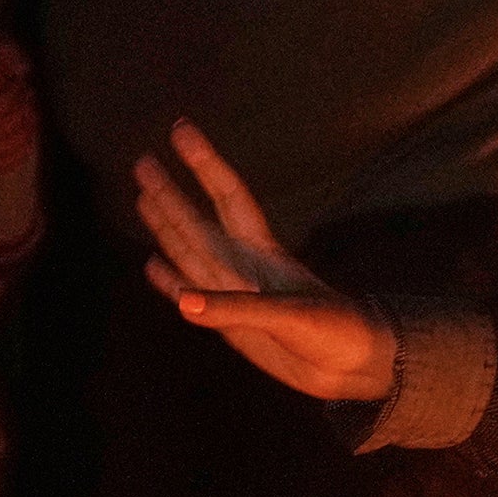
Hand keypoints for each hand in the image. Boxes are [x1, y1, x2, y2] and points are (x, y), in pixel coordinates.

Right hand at [133, 120, 399, 400]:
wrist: (356, 367)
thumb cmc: (336, 331)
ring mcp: (237, 294)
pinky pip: (193, 296)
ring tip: (143, 198)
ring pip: (192, 252)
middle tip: (141, 161)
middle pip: (199, 221)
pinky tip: (153, 266)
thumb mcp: (291, 316)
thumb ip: (237, 309)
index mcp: (264, 253)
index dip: (204, 163)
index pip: (228, 196)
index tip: (181, 129)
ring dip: (166, 227)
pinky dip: (171, 282)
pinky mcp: (232, 325)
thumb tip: (184, 302)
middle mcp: (246, 267)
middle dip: (171, 192)